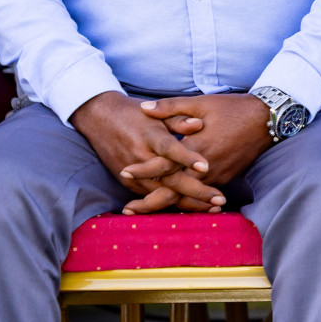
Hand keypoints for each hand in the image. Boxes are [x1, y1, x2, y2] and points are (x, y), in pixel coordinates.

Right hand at [69, 91, 221, 212]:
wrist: (100, 119)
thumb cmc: (134, 113)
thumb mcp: (156, 112)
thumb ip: (178, 119)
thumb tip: (200, 124)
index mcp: (150, 136)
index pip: (170, 149)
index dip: (187, 157)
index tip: (207, 166)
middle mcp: (141, 158)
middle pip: (170, 180)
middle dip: (196, 192)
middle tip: (220, 199)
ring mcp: (133, 174)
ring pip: (163, 194)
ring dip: (188, 202)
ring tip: (213, 208)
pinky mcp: (128, 183)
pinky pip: (153, 197)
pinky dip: (172, 204)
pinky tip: (192, 208)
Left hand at [120, 94, 272, 213]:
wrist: (268, 120)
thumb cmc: (233, 109)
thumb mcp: (201, 104)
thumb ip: (171, 107)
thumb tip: (144, 108)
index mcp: (196, 148)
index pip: (165, 165)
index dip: (143, 170)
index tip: (124, 173)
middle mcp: (206, 168)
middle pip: (173, 192)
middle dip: (149, 203)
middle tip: (127, 211)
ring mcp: (216, 176)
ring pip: (187, 197)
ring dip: (166, 205)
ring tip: (145, 210)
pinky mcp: (224, 178)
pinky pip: (201, 194)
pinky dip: (186, 201)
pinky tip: (174, 204)